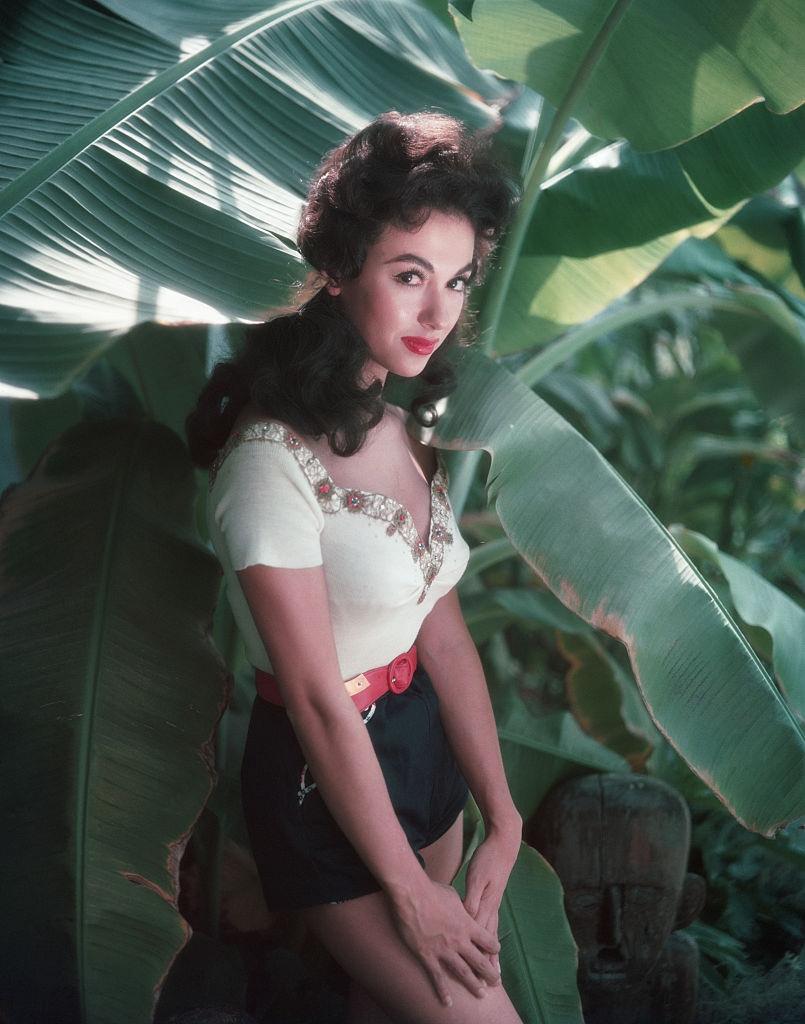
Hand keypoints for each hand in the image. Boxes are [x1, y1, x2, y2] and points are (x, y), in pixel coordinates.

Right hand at [390, 876, 500, 1006]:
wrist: (412, 894)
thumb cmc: (433, 890)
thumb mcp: (453, 895)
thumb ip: (461, 906)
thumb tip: (464, 907)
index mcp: (467, 924)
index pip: (488, 940)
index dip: (493, 948)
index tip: (495, 952)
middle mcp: (459, 940)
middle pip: (480, 961)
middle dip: (489, 973)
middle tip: (496, 982)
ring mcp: (444, 950)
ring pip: (463, 972)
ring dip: (473, 985)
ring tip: (481, 994)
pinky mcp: (428, 956)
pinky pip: (437, 977)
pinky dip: (443, 991)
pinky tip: (447, 1002)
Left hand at [463, 827, 520, 975]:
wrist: (503, 845)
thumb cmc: (488, 859)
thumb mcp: (477, 877)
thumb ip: (473, 898)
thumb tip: (468, 918)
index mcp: (487, 904)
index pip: (481, 935)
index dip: (478, 955)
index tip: (476, 972)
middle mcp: (492, 907)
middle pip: (488, 940)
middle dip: (488, 961)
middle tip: (491, 982)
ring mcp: (495, 903)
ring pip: (492, 934)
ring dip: (492, 953)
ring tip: (496, 970)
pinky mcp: (494, 897)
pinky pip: (492, 922)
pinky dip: (491, 936)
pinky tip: (491, 943)